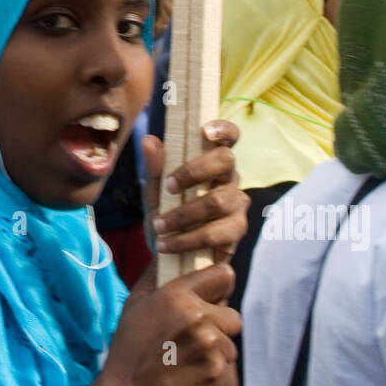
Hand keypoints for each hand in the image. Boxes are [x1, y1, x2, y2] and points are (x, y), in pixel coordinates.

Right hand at [100, 262, 239, 385]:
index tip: (213, 296)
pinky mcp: (216, 372)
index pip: (223, 275)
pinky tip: (188, 375)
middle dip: (219, 326)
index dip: (219, 286)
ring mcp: (210, 346)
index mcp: (177, 296)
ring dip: (216, 351)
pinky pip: (225, 365)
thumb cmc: (128, 350)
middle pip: (233, 315)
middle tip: (194, 338)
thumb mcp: (134, 305)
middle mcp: (198, 317)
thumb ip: (154, 277)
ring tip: (187, 359)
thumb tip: (165, 253)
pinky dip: (211, 371)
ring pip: (230, 343)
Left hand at [142, 120, 248, 266]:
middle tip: (168, 186)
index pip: (229, 137)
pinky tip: (167, 245)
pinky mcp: (236, 232)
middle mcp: (230, 179)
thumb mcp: (155, 193)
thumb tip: (148, 139)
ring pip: (218, 201)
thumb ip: (154, 169)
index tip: (204, 131)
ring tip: (159, 226)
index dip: (223, 129)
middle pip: (226, 160)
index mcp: (213, 162)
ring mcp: (237, 205)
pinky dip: (186, 240)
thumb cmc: (167, 216)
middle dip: (194, 170)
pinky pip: (215, 233)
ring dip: (183, 215)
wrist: (170, 256)